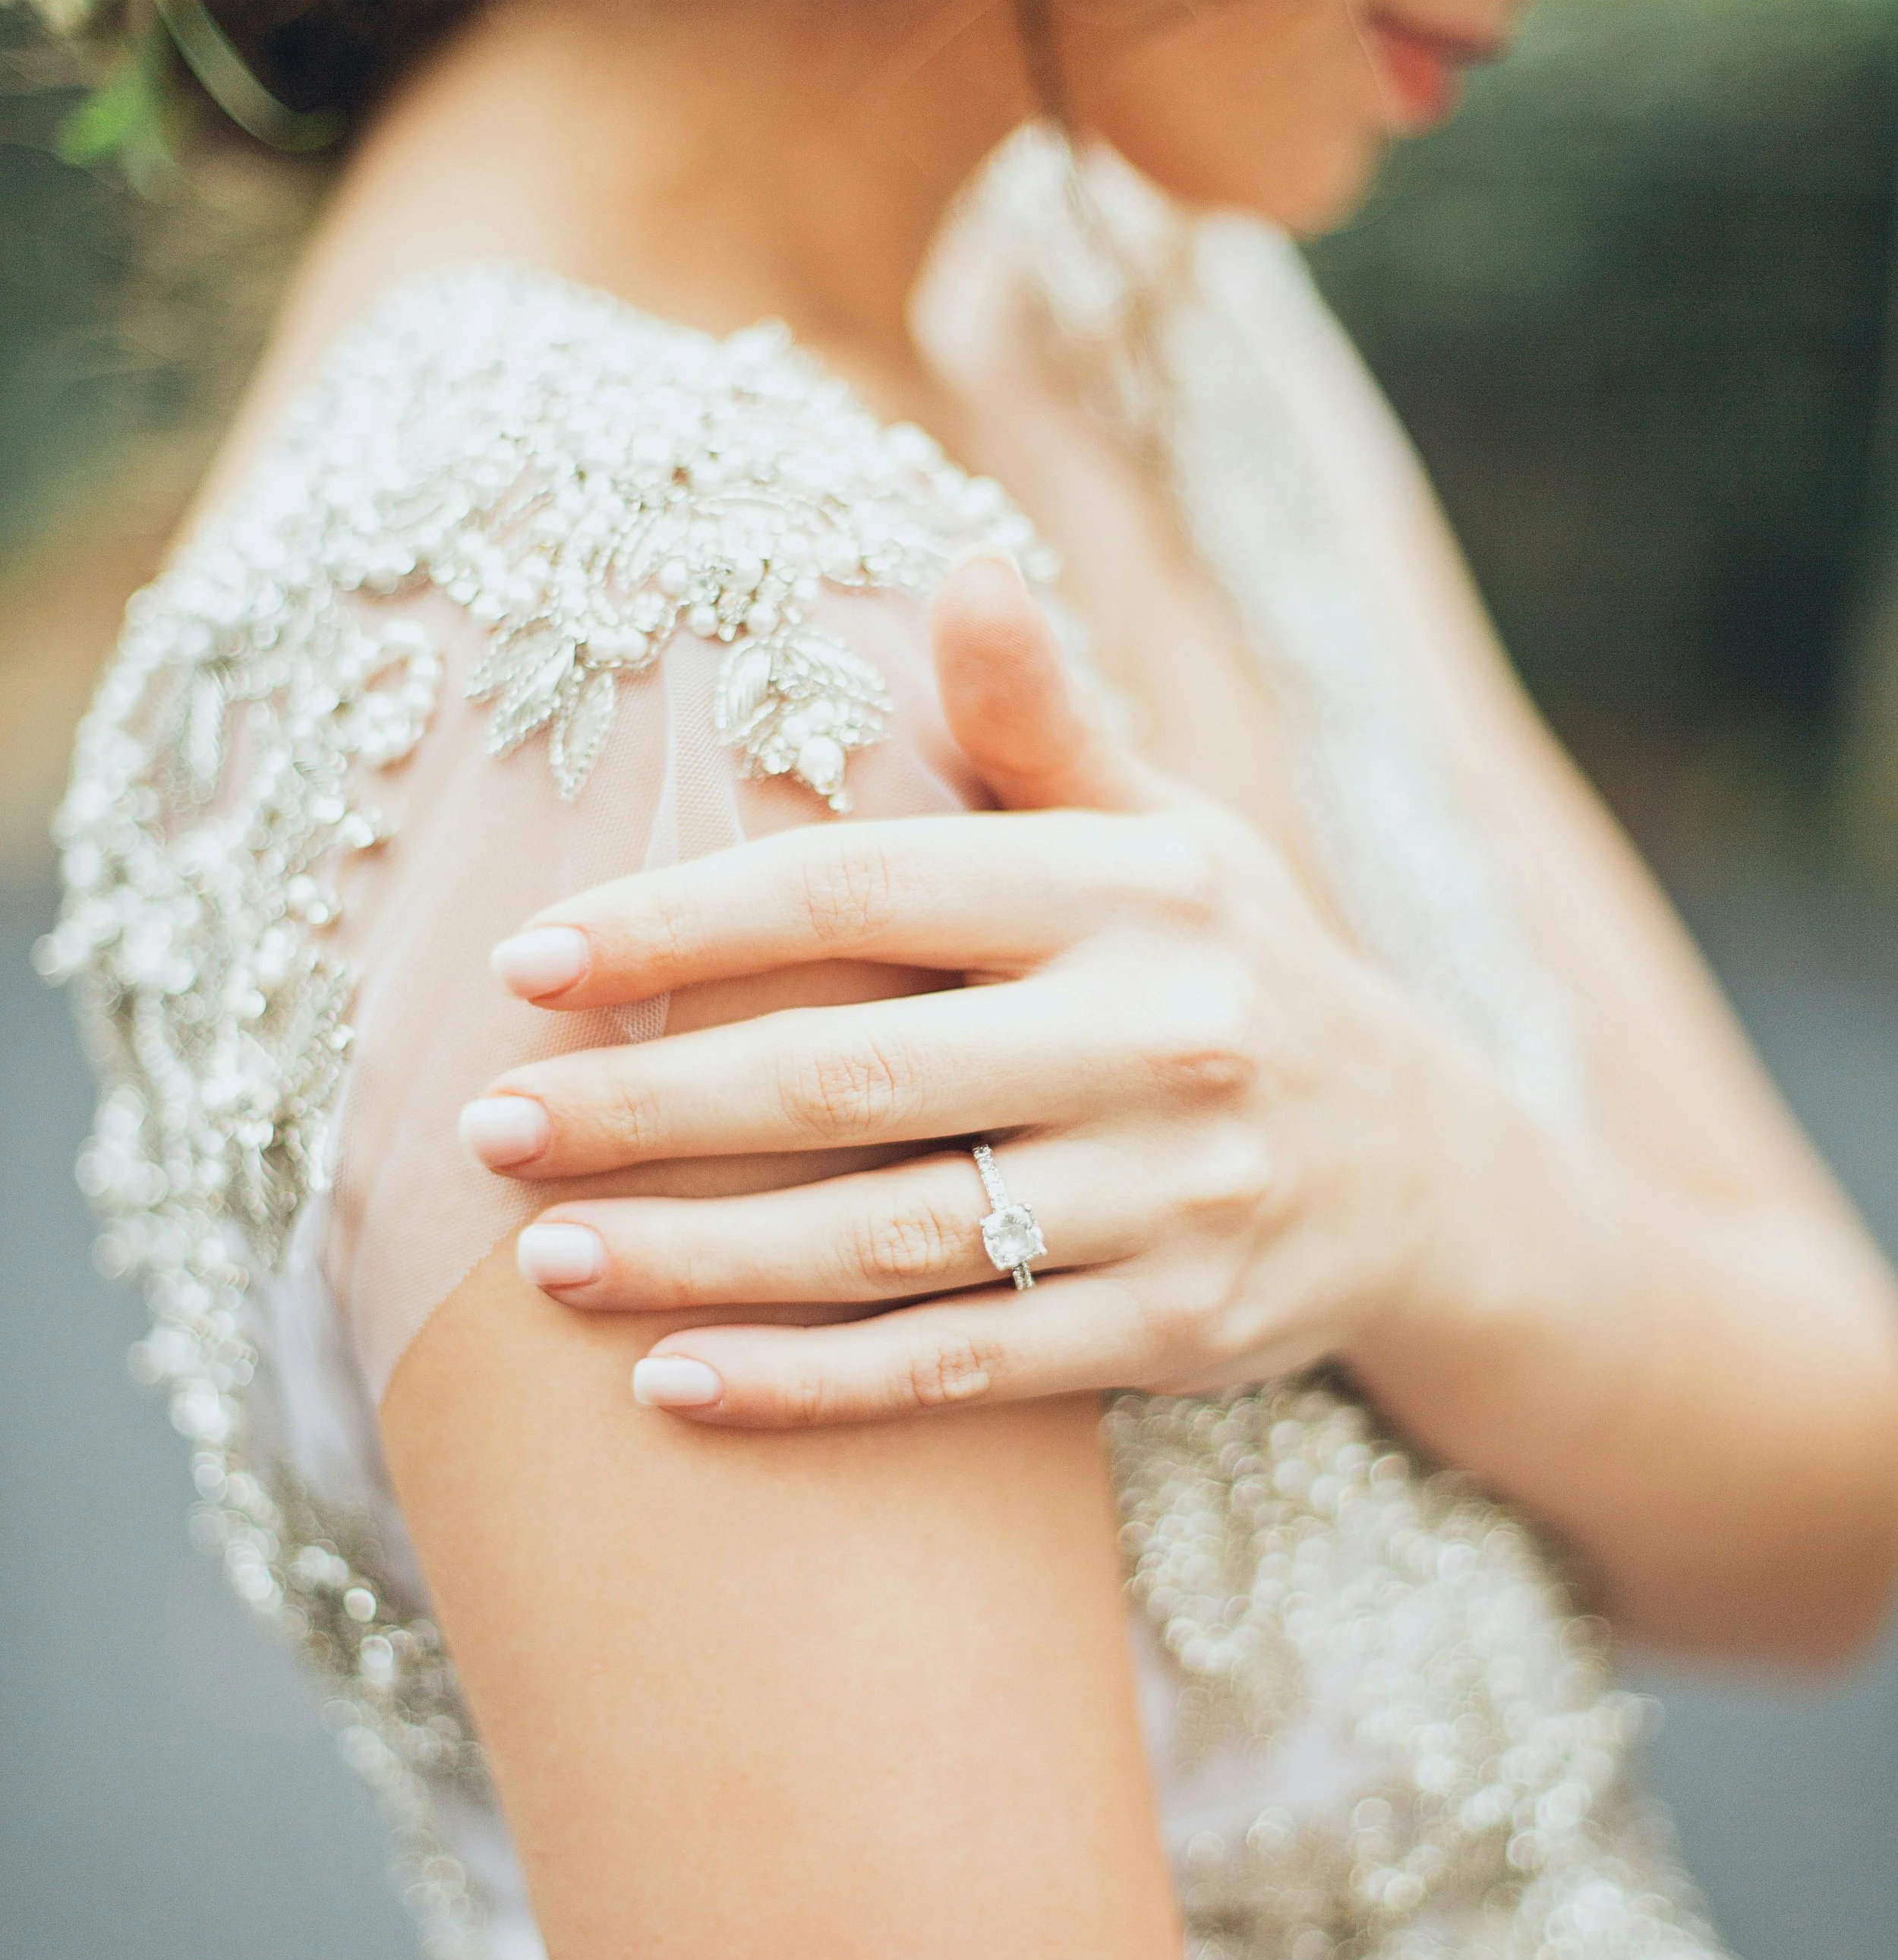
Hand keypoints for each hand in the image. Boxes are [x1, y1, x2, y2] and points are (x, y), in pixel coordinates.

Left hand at [463, 561, 1496, 1423]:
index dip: (683, 927)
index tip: (529, 964)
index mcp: (1132, 886)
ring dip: (696, 1256)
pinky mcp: (1175, 1332)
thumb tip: (962, 573)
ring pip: (886, 1240)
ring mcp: (1173, 1196)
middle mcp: (1161, 1033)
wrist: (1435, 1180)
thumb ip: (1045, 728)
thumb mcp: (1169, 831)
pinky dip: (810, 1386)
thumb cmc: (1237, 972)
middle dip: (644, 1108)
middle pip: (848, 1078)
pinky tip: (674, 1383)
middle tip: (486, 1127)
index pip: (864, 887)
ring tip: (543, 1259)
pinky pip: (958, 1368)